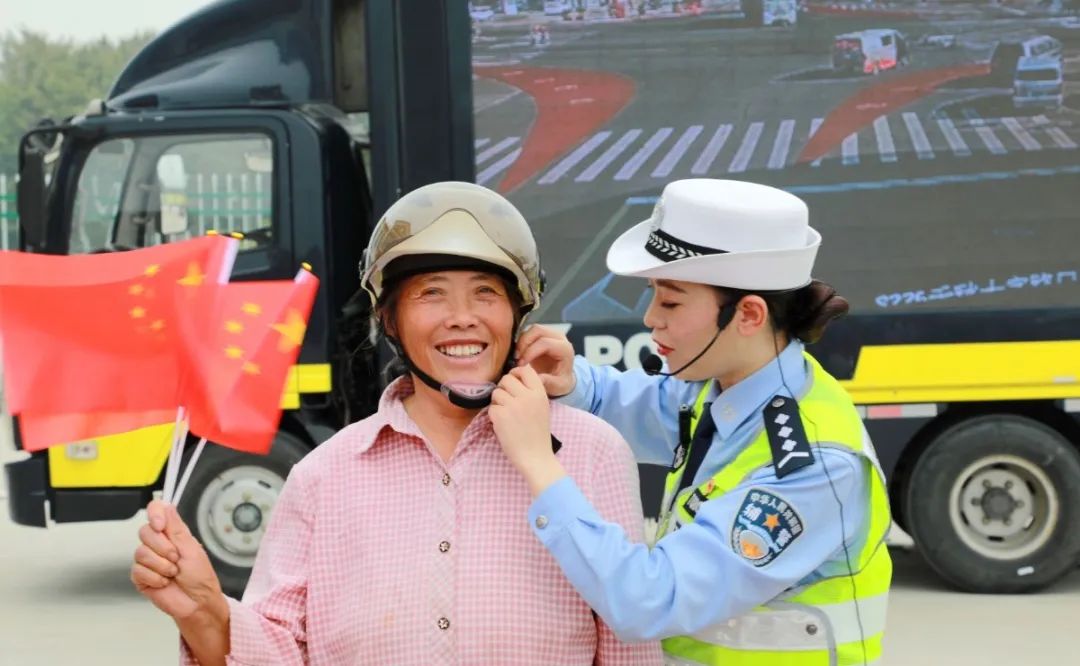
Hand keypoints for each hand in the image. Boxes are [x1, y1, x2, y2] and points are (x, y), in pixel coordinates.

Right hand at [131, 500, 227, 624]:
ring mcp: (148, 560)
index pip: (155, 512)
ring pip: (140, 552)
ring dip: (161, 565)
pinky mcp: (141, 576)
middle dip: (162, 547)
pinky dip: (155, 577)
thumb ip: (176, 528)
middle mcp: (158, 544)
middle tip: (176, 559)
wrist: (197, 602)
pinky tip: (164, 582)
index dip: (154, 514)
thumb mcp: (191, 548)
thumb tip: (167, 505)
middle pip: (144, 532)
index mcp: (172, 533)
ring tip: (173, 573)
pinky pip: (138, 570)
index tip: (160, 526)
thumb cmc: (200, 576)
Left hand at [490, 366, 565, 495]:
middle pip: (507, 379)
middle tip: (506, 402)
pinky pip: (491, 408)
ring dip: (497, 403)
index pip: (525, 370)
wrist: (536, 457)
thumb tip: (515, 376)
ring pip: (496, 393)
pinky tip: (503, 426)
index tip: (513, 381)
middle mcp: (527, 396)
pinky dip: (494, 417)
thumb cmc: (538, 434)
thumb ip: (531, 392)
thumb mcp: (542, 408)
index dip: (516, 373)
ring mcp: (513, 405)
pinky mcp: (501, 416)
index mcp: (539, 393)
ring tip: (506, 416)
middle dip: (503, 389)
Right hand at [515, 324, 575, 397]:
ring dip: (521, 342)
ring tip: (517, 357)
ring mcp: (550, 334)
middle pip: (538, 330)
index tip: (522, 365)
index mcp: (565, 349)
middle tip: (518, 358)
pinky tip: (519, 355)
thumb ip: (548, 382)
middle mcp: (559, 338)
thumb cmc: (561, 381)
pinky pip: (528, 332)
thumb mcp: (557, 386)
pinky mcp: (541, 335)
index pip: (545, 343)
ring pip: (531, 329)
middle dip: (524, 343)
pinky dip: (521, 342)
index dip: (530, 352)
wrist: (562, 377)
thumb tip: (536, 378)